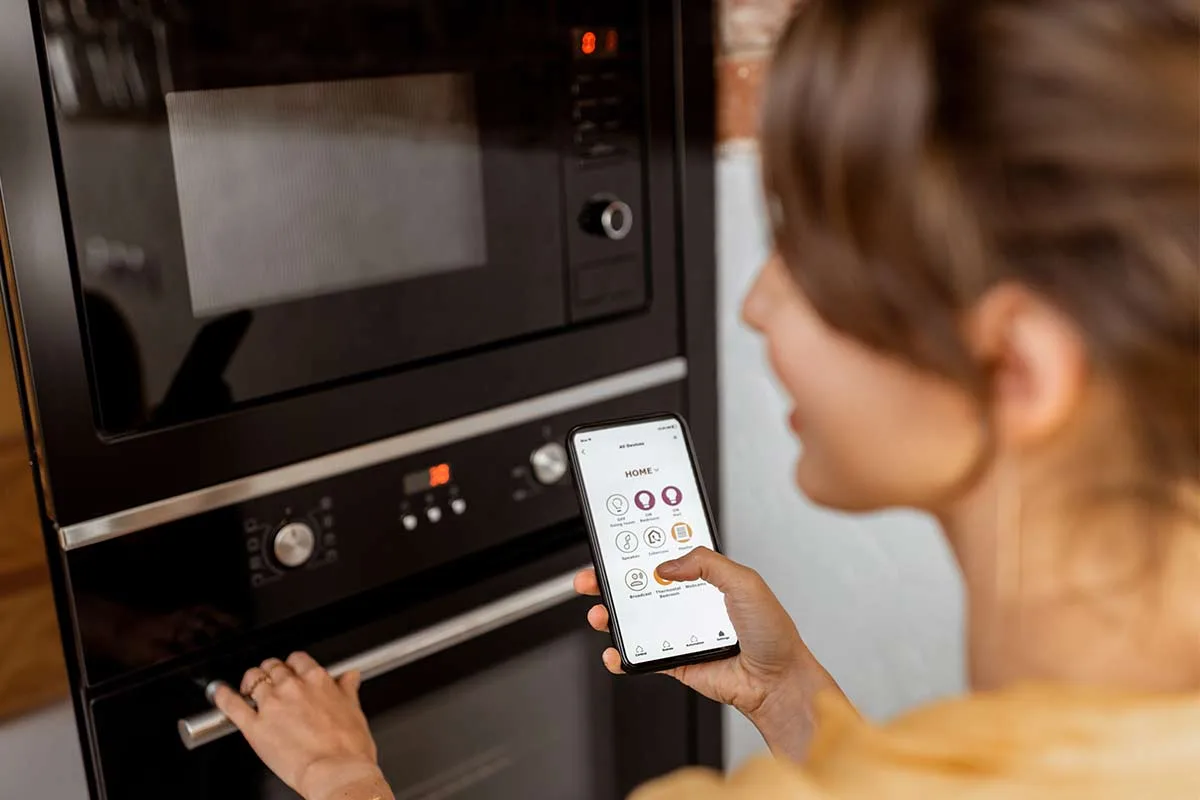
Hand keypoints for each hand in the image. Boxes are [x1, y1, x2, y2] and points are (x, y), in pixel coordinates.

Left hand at [212, 653, 389, 799]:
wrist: (337, 771)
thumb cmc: (349, 748)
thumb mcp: (355, 711)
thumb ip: (348, 689)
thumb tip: (350, 676)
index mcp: (318, 680)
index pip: (298, 659)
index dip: (293, 665)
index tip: (292, 671)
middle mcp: (293, 687)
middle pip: (273, 666)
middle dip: (271, 672)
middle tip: (272, 681)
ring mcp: (272, 704)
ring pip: (253, 679)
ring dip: (250, 681)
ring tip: (249, 688)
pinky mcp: (254, 726)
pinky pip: (232, 705)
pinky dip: (223, 696)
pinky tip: (219, 692)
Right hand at [575, 547, 842, 759]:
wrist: (778, 682)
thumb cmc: (772, 633)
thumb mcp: (745, 581)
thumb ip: (706, 563)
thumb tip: (668, 565)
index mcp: (705, 579)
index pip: (665, 557)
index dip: (638, 551)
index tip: (615, 546)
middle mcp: (689, 604)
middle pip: (640, 587)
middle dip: (611, 582)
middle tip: (592, 579)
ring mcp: (679, 633)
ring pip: (634, 621)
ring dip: (610, 617)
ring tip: (600, 614)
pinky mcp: (675, 661)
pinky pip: (641, 657)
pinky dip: (622, 656)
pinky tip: (616, 651)